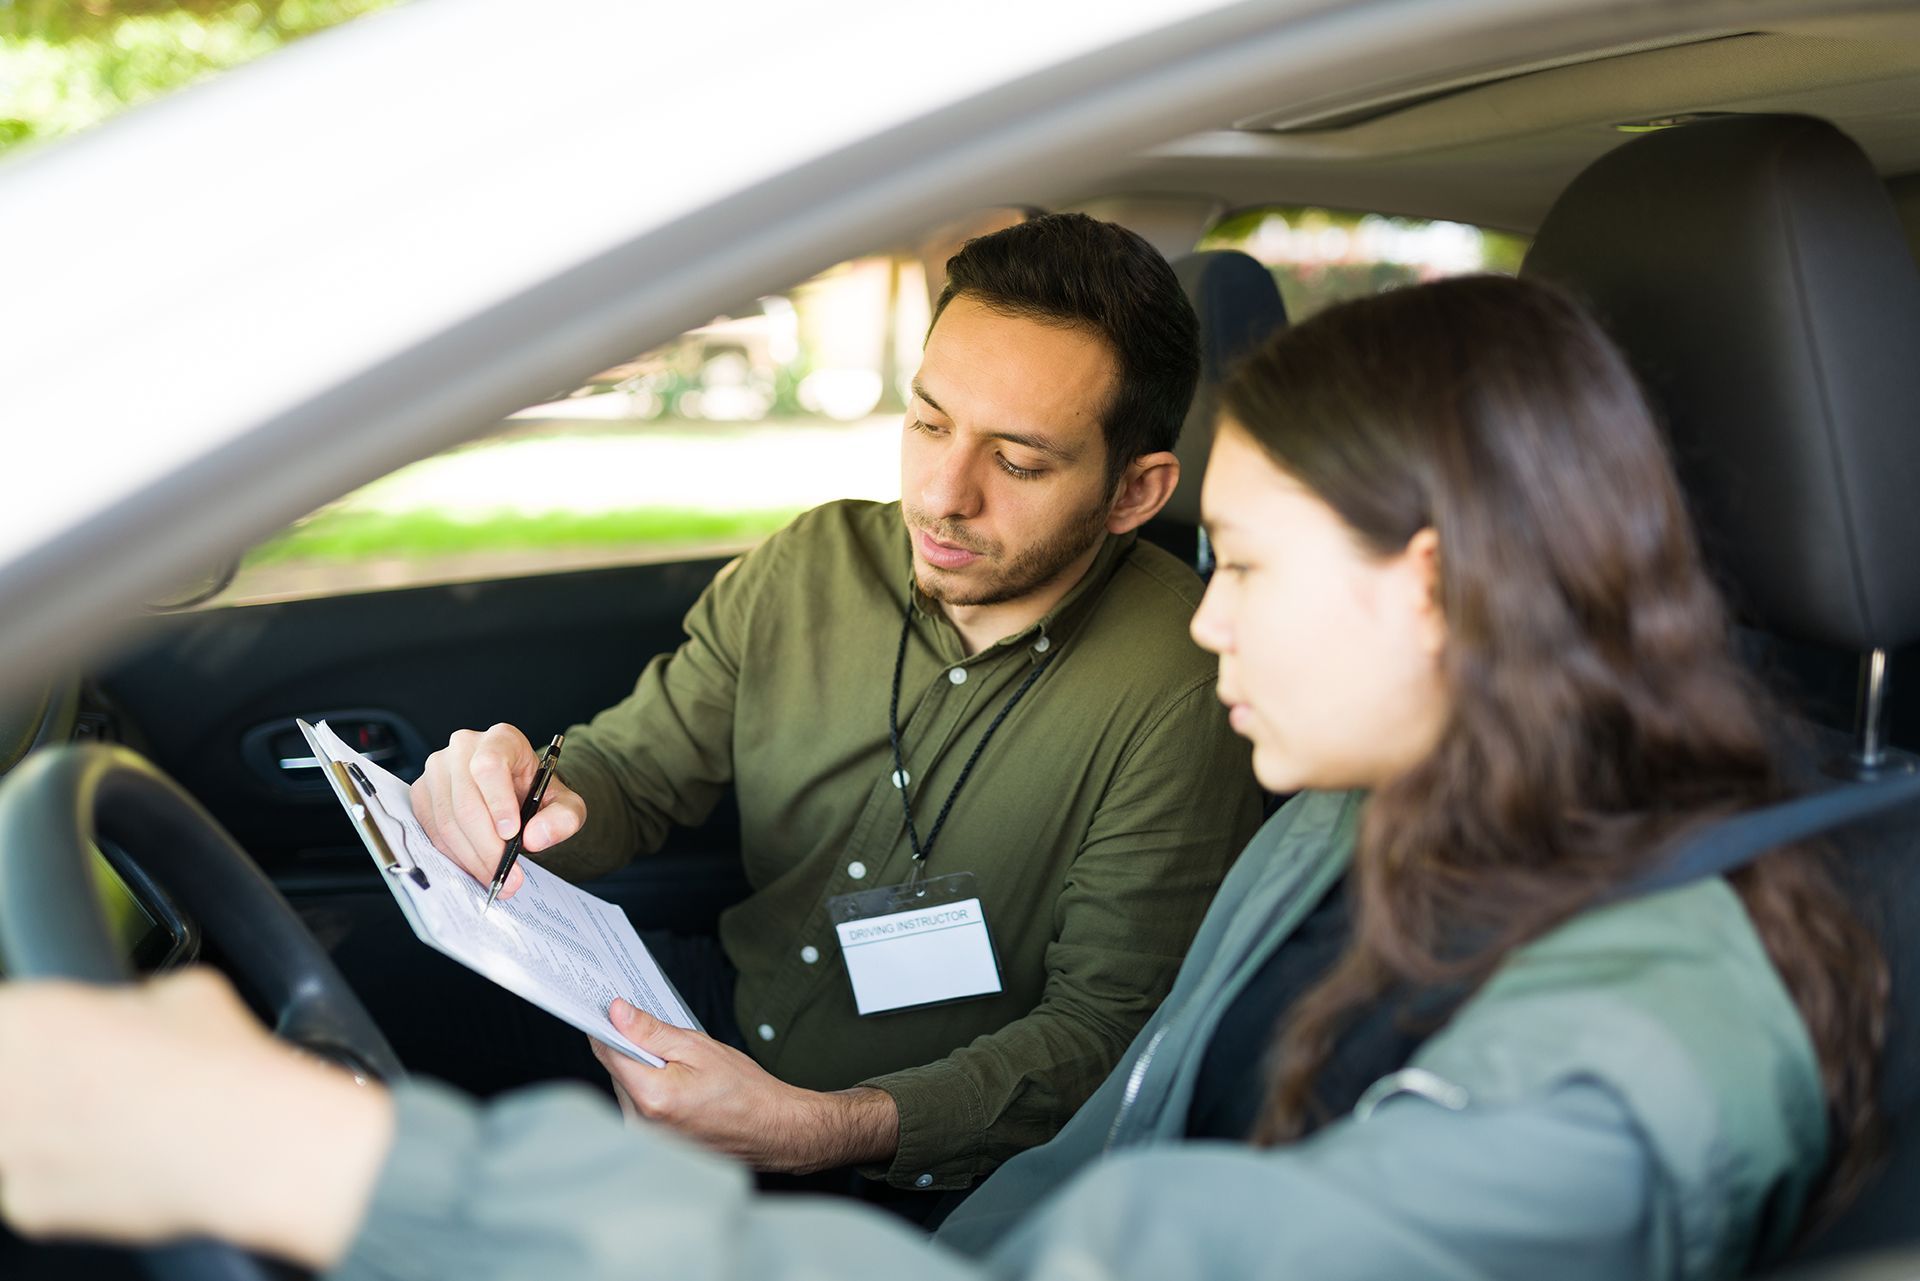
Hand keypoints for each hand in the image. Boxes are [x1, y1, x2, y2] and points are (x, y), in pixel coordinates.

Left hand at [0, 970, 392, 1268]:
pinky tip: (126, 1158)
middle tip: (103, 1075)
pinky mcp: (26, 1206)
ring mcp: (7, 1151)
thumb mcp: (184, 990)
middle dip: (47, 1075)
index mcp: (25, 1017)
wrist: (250, 1145)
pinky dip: (72, 1175)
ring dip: (54, 1125)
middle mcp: (2, 1084)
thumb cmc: (221, 1066)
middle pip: (11, 1076)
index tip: (74, 1034)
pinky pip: (37, 1183)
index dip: (46, 1025)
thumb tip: (136, 1010)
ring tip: (120, 1118)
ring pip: (17, 1132)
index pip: (7, 1015)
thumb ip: (133, 1000)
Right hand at [410, 722, 586, 899]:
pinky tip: (477, 867)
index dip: (497, 803)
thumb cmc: (537, 795)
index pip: (490, 766)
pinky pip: (432, 831)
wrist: (516, 796)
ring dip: (472, 858)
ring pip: (447, 821)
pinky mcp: (422, 792)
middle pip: (465, 801)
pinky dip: (455, 856)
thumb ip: (563, 818)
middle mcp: (464, 747)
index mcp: (502, 739)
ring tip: (497, 878)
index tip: (512, 835)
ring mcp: (438, 768)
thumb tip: (536, 837)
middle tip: (508, 876)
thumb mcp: (565, 805)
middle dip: (487, 847)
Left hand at [591, 1000, 898, 1174]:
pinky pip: (637, 1104)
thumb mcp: (699, 1047)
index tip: (611, 1006)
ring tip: (681, 1068)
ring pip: (626, 1086)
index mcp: (651, 1097)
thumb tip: (616, 1012)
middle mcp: (640, 1123)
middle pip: (615, 1069)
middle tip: (665, 1038)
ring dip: (643, 1070)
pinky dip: (651, 1088)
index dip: (608, 1024)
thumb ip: (651, 1031)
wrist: (771, 1130)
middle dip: (633, 1048)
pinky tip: (679, 1086)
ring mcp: (644, 1137)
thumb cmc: (744, 1091)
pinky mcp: (651, 1143)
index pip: (607, 1050)